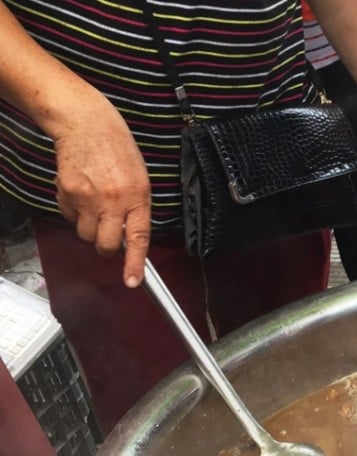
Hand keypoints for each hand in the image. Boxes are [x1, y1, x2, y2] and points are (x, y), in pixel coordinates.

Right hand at [50, 96, 150, 286]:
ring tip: (94, 204)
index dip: (134, 264)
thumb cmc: (117, 149)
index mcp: (138, 197)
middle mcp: (113, 200)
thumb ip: (135, 208)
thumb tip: (130, 235)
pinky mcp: (66, 192)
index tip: (132, 281)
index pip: (138, 238)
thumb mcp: (139, 179)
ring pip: (85, 234)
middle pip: (106, 245)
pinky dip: (73, 211)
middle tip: (107, 234)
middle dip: (106, 247)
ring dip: (88, 227)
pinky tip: (81, 191)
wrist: (86, 123)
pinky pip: (68, 216)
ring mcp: (87, 197)